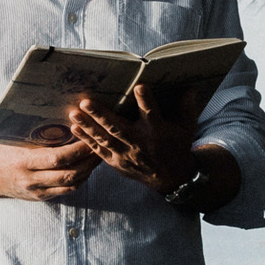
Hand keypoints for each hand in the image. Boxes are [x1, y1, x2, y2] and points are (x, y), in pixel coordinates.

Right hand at [0, 139, 101, 202]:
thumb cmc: (1, 151)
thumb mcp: (15, 140)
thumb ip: (37, 136)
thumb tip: (64, 121)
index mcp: (24, 162)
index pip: (58, 158)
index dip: (78, 150)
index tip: (90, 137)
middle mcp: (31, 180)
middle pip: (69, 174)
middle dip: (89, 161)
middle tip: (102, 146)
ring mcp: (37, 191)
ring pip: (71, 184)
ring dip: (88, 171)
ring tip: (98, 156)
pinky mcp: (41, 198)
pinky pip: (66, 190)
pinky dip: (79, 179)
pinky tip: (86, 168)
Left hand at [69, 90, 199, 193]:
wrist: (171, 178)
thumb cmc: (178, 147)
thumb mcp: (188, 128)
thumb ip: (187, 108)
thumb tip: (191, 87)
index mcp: (158, 131)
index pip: (151, 113)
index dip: (146, 100)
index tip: (139, 86)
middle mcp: (139, 143)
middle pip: (118, 127)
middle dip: (101, 115)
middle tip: (86, 102)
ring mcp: (126, 154)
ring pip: (104, 139)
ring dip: (88, 126)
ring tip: (73, 112)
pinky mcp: (116, 162)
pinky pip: (98, 150)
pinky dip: (86, 140)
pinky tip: (74, 128)